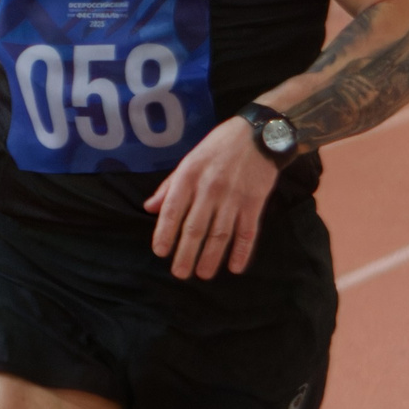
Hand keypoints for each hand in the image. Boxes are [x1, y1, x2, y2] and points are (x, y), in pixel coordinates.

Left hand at [144, 117, 279, 278]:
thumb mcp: (190, 159)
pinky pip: (247, 232)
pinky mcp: (254, 202)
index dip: (165, 233)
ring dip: (211, 258)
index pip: (173, 210)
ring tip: (203, 274)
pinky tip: (235, 267)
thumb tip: (150, 208)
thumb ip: (170, 186)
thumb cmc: (219, 146)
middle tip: (179, 273)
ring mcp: (233, 197)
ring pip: (220, 235)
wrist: (258, 133)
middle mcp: (210, 188)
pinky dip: (241, 252)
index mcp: (190, 175)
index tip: (160, 252)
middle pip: (195, 228)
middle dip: (186, 254)